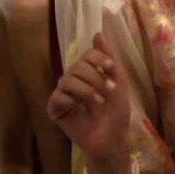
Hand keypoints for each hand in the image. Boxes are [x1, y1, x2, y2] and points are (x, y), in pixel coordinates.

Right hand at [46, 33, 132, 173]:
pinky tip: (80, 109)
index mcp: (88, 73)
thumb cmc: (117, 113)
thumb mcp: (119, 82)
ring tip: (98, 102)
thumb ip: (109, 59)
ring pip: (67, 79)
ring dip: (86, 89)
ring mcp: (63, 95)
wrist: (113, 139)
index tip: (111, 67)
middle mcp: (73, 80)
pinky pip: (57, 96)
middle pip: (77, 65)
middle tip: (108, 91)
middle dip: (95, 77)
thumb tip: (97, 34)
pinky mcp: (55, 110)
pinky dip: (70, 99)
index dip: (98, 58)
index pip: (86, 55)